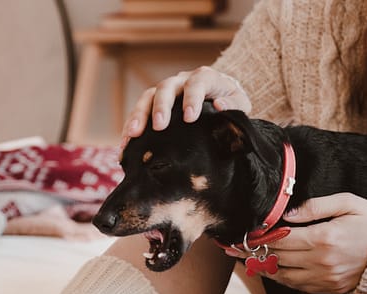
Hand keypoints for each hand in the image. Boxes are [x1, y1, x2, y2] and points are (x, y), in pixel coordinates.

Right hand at [122, 66, 251, 142]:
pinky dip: (132, 126)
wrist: (221, 95)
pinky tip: (126, 144)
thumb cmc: (231, 101)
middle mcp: (182, 80)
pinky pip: (140, 111)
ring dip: (139, 115)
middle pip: (166, 87)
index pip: (196, 84)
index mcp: (205, 77)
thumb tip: (220, 106)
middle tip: (159, 126)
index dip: (192, 99)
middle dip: (161, 106)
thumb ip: (234, 105)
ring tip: (133, 134)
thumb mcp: (240, 103)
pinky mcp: (156, 102)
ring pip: (148, 97)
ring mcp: (167, 90)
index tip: (190, 118)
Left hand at [226, 193, 366, 293]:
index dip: (257, 238)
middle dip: (253, 253)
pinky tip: (271, 269)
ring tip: (246, 259)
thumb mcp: (346, 203)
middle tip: (233, 248)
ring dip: (263, 268)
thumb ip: (314, 206)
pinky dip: (282, 278)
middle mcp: (322, 262)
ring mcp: (326, 278)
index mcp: (324, 238)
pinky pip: (298, 286)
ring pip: (284, 276)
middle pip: (277, 258)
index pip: (280, 240)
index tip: (239, 236)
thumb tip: (286, 213)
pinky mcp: (330, 288)